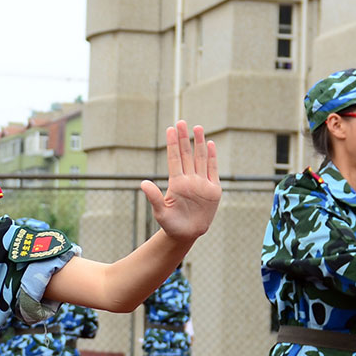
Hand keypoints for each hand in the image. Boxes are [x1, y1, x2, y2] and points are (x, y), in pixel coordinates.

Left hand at [140, 121, 220, 240]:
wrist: (186, 234)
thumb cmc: (170, 224)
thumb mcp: (160, 211)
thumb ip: (153, 197)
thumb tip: (142, 183)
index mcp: (176, 183)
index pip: (174, 159)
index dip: (172, 144)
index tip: (170, 129)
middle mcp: (189, 179)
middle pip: (186, 154)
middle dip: (184, 138)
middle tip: (181, 121)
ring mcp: (201, 183)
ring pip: (200, 159)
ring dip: (199, 143)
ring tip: (197, 127)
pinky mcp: (212, 190)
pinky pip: (212, 170)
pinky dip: (212, 158)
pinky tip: (210, 144)